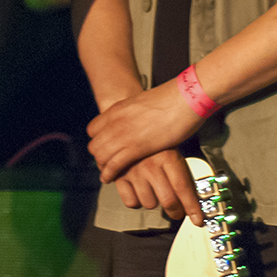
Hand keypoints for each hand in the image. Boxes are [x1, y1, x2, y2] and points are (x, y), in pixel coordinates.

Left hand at [87, 82, 201, 183]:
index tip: (103, 148)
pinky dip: (109, 173)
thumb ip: (135, 114)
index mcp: (117, 110)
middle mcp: (115, 121)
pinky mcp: (135, 147)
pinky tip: (109, 178)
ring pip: (100, 155)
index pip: (92, 129)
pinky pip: (113, 164)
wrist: (184, 98)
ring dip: (103, 167)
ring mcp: (123, 134)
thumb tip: (139, 123)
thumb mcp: (143, 104)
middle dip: (98, 156)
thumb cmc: (172, 100)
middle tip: (105, 164)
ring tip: (106, 175)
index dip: (97, 141)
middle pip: (94, 144)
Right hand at [111, 149, 202, 224]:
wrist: (128, 129)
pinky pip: (131, 202)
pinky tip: (140, 191)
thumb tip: (196, 202)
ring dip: (154, 202)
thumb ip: (183, 177)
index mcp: (167, 156)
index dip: (192, 208)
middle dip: (176, 212)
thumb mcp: (173, 154)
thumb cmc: (155, 146)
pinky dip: (137, 201)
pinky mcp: (118, 177)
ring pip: (149, 204)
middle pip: (168, 201)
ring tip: (155, 192)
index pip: (183, 188)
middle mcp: (150, 165)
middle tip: (178, 211)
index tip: (198, 220)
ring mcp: (133, 171)